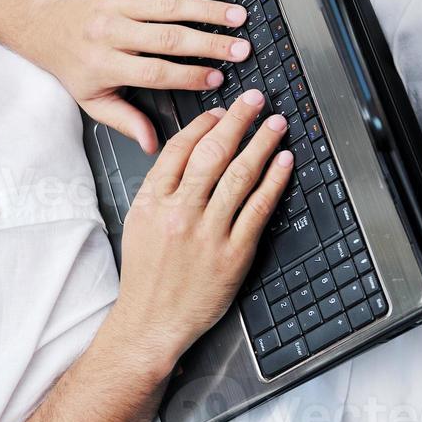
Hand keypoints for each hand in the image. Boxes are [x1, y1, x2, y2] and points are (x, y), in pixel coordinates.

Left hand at [14, 0, 253, 154]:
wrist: (45, 25)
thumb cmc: (74, 65)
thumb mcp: (92, 100)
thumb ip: (124, 121)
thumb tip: (152, 145)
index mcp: (104, 64)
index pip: (154, 71)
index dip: (188, 75)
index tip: (218, 79)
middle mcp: (111, 32)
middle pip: (167, 37)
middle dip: (209, 44)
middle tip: (240, 49)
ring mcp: (118, 4)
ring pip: (169, 5)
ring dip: (208, 10)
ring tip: (238, 17)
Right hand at [105, 89, 293, 377]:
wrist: (151, 321)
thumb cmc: (145, 277)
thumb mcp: (138, 224)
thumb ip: (159, 191)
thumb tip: (184, 157)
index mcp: (152, 203)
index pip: (179, 151)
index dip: (203, 125)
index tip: (219, 112)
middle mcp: (179, 213)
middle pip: (212, 154)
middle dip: (237, 121)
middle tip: (253, 100)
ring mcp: (208, 233)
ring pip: (239, 176)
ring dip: (261, 144)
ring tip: (275, 124)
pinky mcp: (234, 253)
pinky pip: (258, 208)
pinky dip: (274, 181)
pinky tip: (283, 162)